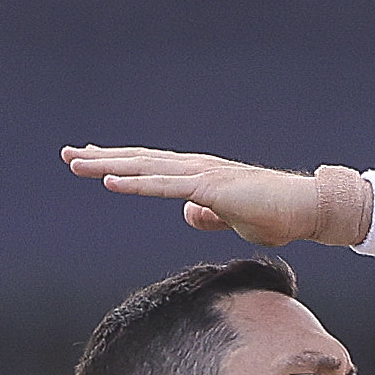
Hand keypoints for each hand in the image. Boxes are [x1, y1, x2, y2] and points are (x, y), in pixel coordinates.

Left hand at [62, 145, 330, 245]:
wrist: (305, 209)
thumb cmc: (276, 215)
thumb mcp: (233, 220)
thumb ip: (208, 215)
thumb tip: (187, 214)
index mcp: (199, 176)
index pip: (151, 167)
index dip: (120, 163)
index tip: (92, 160)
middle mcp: (195, 168)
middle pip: (140, 161)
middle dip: (102, 158)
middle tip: (68, 155)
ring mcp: (201, 175)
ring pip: (145, 168)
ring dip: (108, 165)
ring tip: (77, 163)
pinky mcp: (210, 189)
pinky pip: (165, 185)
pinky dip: (136, 182)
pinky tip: (111, 180)